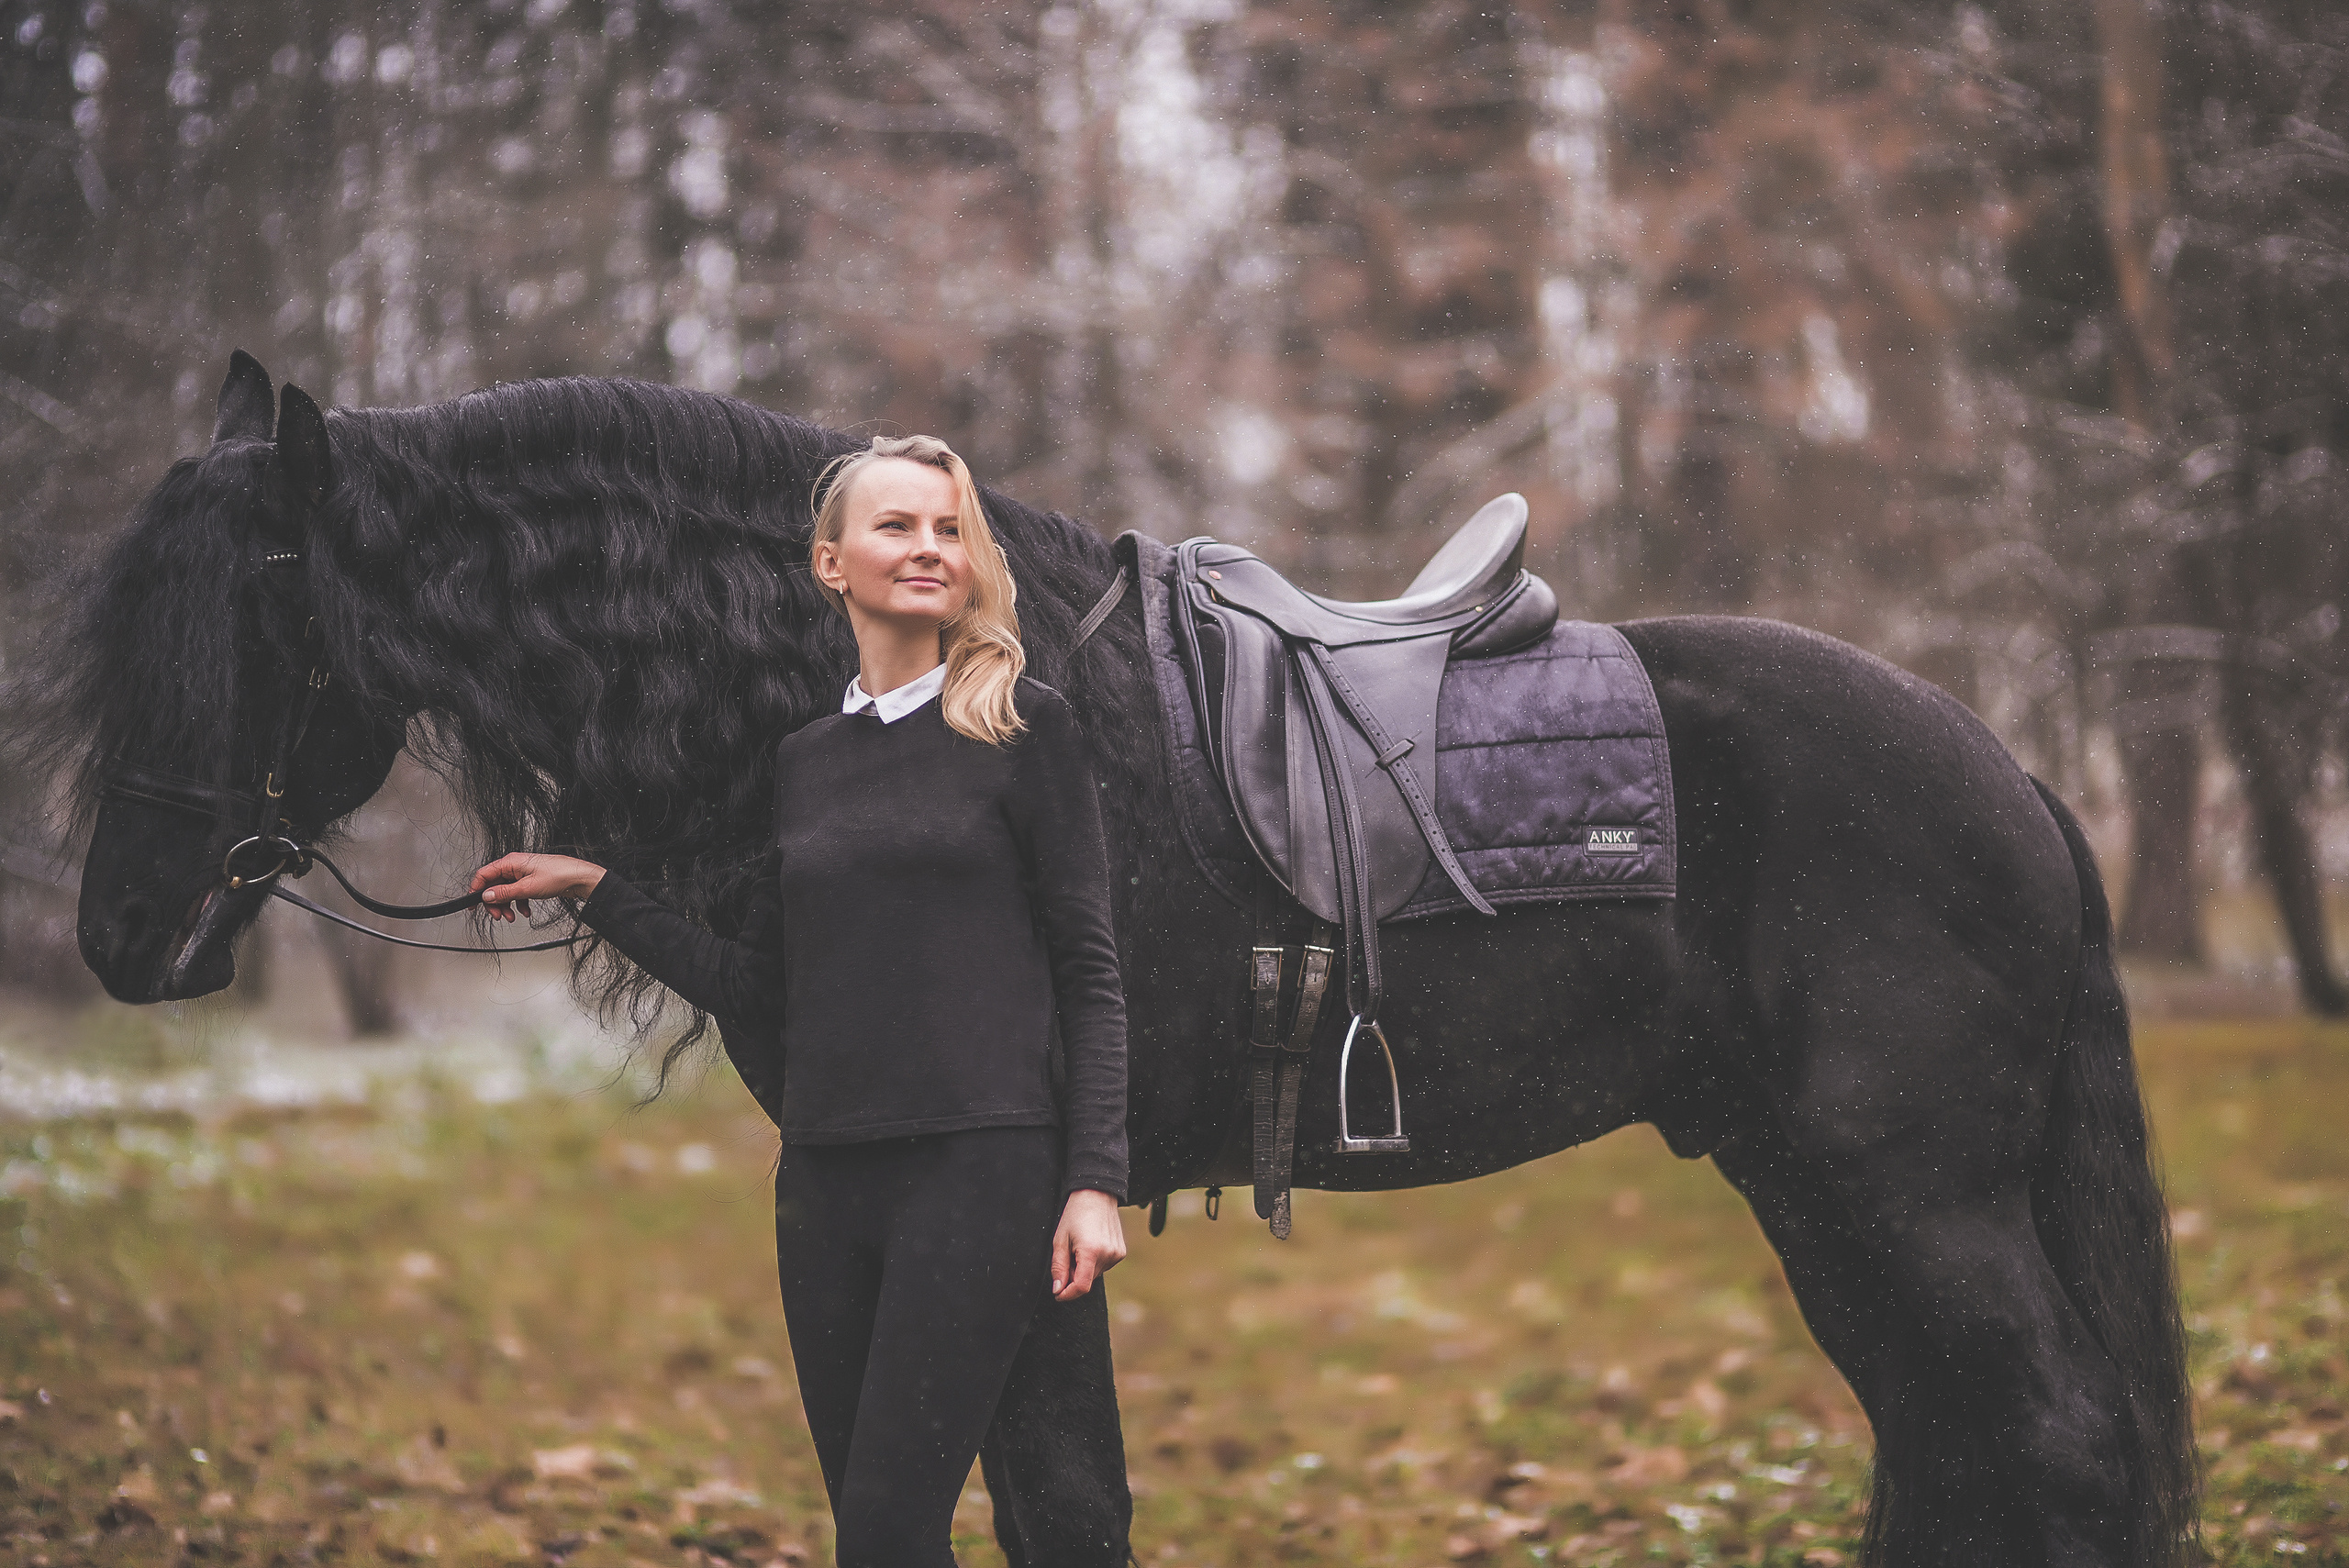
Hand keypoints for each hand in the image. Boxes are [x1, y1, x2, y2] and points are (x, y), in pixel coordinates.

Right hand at [469, 852, 605, 921]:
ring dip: (507, 906)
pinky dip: (519, 904)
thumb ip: (505, 893)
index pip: (484, 874)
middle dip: (494, 903)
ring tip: (512, 917)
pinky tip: (525, 911)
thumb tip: (487, 896)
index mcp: (511, 862)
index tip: (473, 904)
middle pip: (494, 885)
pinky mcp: (531, 881)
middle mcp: (515, 866)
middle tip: (498, 915)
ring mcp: (523, 874)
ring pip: (506, 891)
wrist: (580, 878)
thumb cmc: (559, 875)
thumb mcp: (527, 888)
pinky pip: (518, 894)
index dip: (476, 890)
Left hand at [1050, 1188, 1126, 1301]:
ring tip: (1079, 1247)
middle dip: (1073, 1276)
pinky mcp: (1121, 1252)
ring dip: (1084, 1268)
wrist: (1097, 1195)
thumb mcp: (1060, 1240)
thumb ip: (1059, 1267)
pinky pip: (1103, 1266)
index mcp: (1091, 1251)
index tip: (1058, 1294)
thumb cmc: (1075, 1214)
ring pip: (1094, 1274)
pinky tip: (1091, 1245)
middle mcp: (1108, 1254)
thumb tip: (1058, 1290)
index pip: (1081, 1286)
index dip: (1068, 1294)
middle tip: (1067, 1256)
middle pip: (1087, 1281)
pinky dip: (1094, 1262)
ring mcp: (1117, 1254)